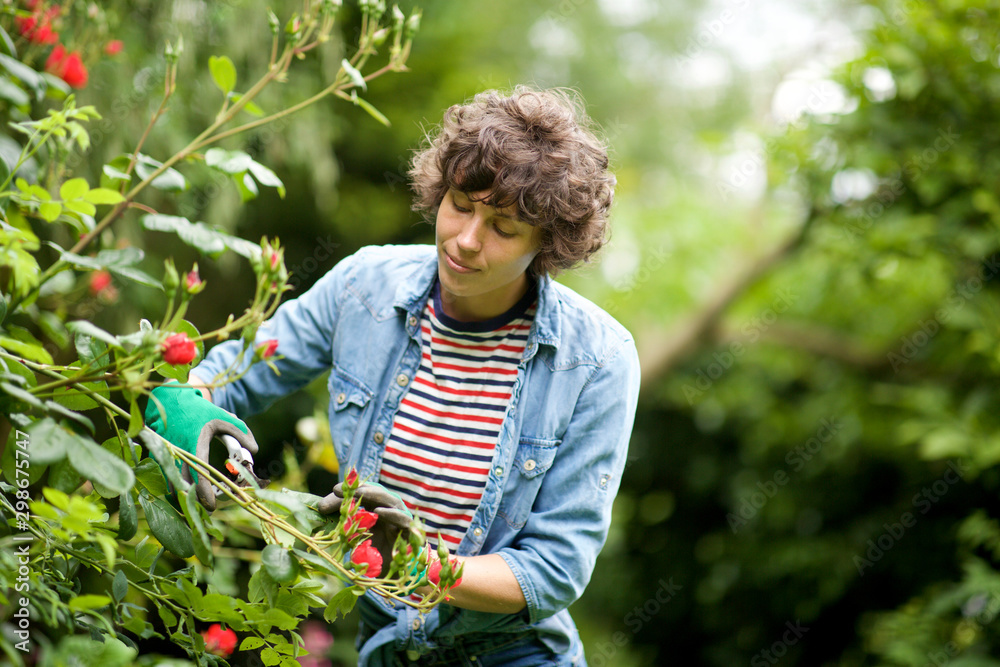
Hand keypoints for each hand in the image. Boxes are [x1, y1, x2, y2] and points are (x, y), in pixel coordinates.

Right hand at [144, 384, 259, 510]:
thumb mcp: (223, 417)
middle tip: (206, 510)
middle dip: (193, 502)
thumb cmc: (199, 409)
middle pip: (182, 487)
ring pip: (170, 484)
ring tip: (196, 503)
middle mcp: (176, 452)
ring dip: (182, 496)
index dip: (204, 494)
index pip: (198, 476)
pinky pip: (163, 478)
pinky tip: (184, 491)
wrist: (170, 398)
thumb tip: (255, 451)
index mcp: (194, 444)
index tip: (212, 507)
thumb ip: (240, 432)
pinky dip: (173, 487)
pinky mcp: (156, 456)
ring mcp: (164, 455)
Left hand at [317, 481, 412, 570]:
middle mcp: (389, 512)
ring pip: (390, 500)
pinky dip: (392, 514)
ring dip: (374, 495)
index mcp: (375, 511)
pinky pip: (403, 519)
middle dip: (359, 489)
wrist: (395, 577)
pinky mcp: (410, 532)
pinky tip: (379, 512)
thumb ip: (341, 525)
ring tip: (359, 492)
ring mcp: (400, 520)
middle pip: (376, 494)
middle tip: (341, 489)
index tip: (334, 490)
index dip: (350, 490)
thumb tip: (319, 510)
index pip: (363, 495)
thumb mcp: (353, 540)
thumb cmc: (373, 557)